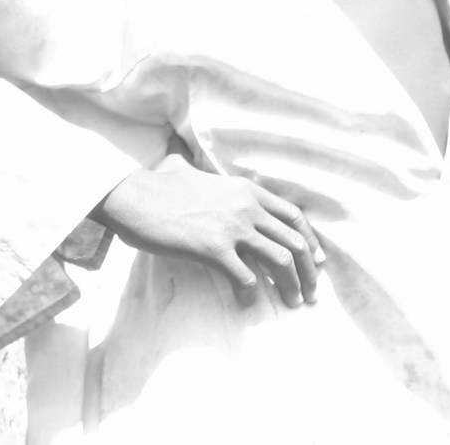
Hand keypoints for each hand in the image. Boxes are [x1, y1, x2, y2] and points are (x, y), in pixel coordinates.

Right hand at [97, 153, 323, 306]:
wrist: (133, 197)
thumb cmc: (157, 187)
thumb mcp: (192, 170)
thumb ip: (196, 165)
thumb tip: (176, 148)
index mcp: (249, 191)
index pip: (294, 216)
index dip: (310, 240)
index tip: (316, 261)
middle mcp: (248, 207)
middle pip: (294, 241)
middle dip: (308, 270)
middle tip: (311, 292)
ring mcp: (233, 228)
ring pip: (279, 260)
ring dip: (290, 285)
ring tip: (292, 302)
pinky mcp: (213, 249)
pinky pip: (245, 276)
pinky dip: (252, 293)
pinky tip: (248, 301)